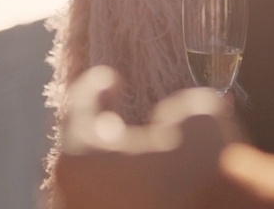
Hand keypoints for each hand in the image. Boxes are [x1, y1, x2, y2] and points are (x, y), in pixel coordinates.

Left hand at [55, 66, 235, 208]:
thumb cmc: (204, 173)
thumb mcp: (197, 117)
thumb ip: (174, 109)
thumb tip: (167, 119)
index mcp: (81, 159)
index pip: (79, 109)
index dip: (96, 88)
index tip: (108, 78)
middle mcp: (70, 195)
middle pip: (79, 151)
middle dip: (100, 131)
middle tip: (113, 114)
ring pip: (92, 184)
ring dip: (111, 165)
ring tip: (135, 152)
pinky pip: (107, 203)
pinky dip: (122, 190)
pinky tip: (150, 184)